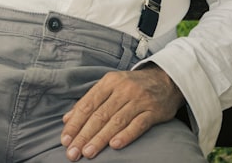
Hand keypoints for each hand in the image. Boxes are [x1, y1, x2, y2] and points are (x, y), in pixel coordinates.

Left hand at [61, 64, 183, 159]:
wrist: (166, 79)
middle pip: (99, 115)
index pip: (87, 105)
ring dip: (100, 138)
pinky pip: (138, 125)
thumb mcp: (110, 86)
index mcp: (108, 82)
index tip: (65, 140)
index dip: (75, 123)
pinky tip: (115, 146)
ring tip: (88, 152)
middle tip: (73, 152)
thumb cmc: (132, 86)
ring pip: (116, 121)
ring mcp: (138, 100)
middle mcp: (122, 90)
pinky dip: (126, 135)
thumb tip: (67, 119)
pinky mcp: (153, 111)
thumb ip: (89, 101)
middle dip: (84, 135)